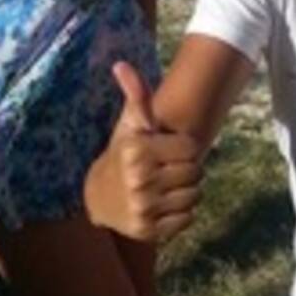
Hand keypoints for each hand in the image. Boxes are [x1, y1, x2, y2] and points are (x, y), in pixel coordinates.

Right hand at [84, 61, 201, 241]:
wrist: (99, 198)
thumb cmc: (123, 153)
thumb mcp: (129, 124)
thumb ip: (136, 95)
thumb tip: (122, 65)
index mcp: (137, 151)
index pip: (192, 148)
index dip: (185, 148)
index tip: (169, 149)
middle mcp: (139, 180)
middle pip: (196, 173)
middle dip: (188, 170)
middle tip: (169, 169)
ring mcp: (143, 208)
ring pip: (194, 197)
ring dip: (186, 191)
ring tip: (167, 186)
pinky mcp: (148, 231)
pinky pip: (187, 219)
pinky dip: (181, 213)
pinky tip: (164, 204)